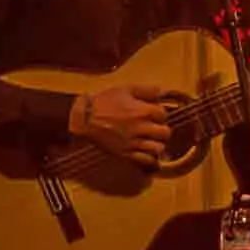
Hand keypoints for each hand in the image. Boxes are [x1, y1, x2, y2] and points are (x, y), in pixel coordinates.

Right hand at [73, 82, 193, 158]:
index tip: (152, 113)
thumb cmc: (104, 102)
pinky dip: (149, 158)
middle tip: (154, 128)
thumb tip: (164, 91)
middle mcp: (141, 128)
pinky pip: (145, 160)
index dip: (159, 113)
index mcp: (143, 111)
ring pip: (158, 148)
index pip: (164, 114)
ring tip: (151, 140)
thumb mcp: (126, 89)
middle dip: (162, 130)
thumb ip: (148, 90)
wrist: (83, 118)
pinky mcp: (125, 153)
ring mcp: (133, 142)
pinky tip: (146, 152)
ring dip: (157, 144)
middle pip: (166, 133)